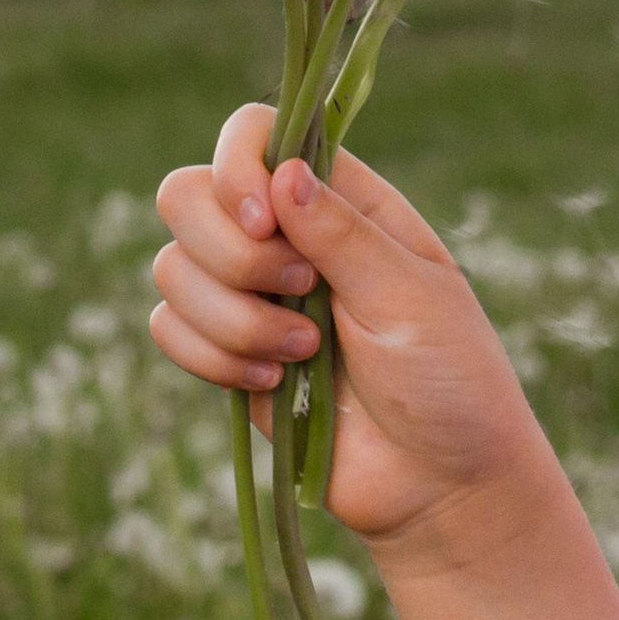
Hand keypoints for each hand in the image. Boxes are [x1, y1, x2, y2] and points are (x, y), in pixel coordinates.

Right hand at [150, 104, 545, 556]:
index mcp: (340, 199)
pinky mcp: (227, 353)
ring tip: (303, 357)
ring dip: (233, 320)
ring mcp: (250, 294)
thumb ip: (342, 233)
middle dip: (230, 254)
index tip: (263, 221)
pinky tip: (274, 385)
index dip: (236, 166)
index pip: (253, 133)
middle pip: (186, 193)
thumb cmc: (449, 380)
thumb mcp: (411, 296)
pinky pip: (168, 328)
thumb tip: (280, 172)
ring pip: (171, 267)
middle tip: (300, 291)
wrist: (440, 486)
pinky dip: (212, 359)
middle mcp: (284, 234)